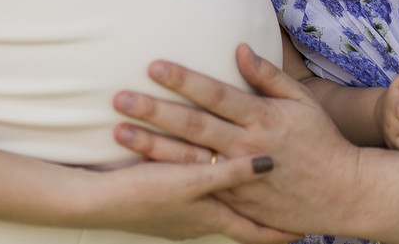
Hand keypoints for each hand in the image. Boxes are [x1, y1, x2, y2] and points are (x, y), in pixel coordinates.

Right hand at [86, 158, 297, 243]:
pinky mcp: (162, 208)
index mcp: (210, 217)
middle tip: (283, 214)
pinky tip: (202, 184)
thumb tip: (269, 164)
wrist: (96, 202)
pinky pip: (194, 203)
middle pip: (237, 223)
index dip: (278, 234)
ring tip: (249, 198)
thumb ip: (230, 173)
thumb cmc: (143, 193)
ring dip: (232, 204)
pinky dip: (206, 195)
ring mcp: (179, 219)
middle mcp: (198, 222)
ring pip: (215, 210)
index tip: (303, 234)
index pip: (253, 232)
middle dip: (259, 218)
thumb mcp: (192, 182)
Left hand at [112, 44, 363, 235]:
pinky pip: (197, 187)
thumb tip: (239, 48)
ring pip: (188, 159)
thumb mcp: (303, 101)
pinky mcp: (236, 201)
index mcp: (262, 117)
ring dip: (151, 145)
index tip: (154, 65)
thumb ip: (269, 76)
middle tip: (120, 97)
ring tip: (119, 131)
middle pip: (193, 125)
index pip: (215, 94)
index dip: (184, 79)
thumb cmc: (322, 141)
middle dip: (155, 110)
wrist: (342, 193)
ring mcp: (239, 177)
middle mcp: (247, 146)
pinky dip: (170, 179)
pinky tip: (142, 170)